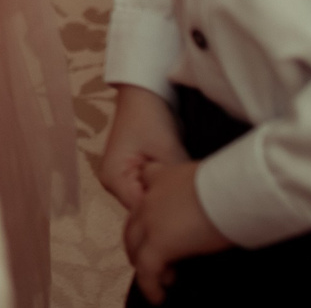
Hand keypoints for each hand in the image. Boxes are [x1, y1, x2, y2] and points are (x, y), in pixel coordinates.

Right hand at [97, 84, 188, 211]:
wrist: (144, 94)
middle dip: (167, 210)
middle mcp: (113, 183)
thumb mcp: (168, 153)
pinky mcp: (133, 173)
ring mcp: (122, 179)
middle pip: (144, 210)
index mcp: (114, 179)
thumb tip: (197, 207)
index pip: (142, 214)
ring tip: (190, 197)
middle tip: (195, 206)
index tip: (192, 214)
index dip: (167, 217)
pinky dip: (165, 191)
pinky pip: (150, 191)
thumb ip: (176, 185)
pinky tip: (182, 188)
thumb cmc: (151, 119)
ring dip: (167, 200)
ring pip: (149, 201)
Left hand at [124, 159, 228, 302]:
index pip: (146, 182)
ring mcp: (151, 221)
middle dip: (139, 241)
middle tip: (150, 256)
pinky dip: (150, 285)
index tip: (156, 216)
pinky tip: (158, 297)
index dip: (149, 201)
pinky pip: (147, 269)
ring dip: (143, 263)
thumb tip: (215, 205)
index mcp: (164, 176)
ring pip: (136, 246)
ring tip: (157, 279)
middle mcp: (150, 198)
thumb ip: (200, 192)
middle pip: (134, 222)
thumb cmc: (232, 184)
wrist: (233, 190)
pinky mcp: (159, 244)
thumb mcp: (211, 180)